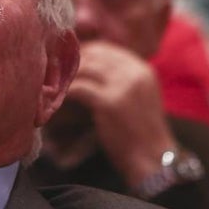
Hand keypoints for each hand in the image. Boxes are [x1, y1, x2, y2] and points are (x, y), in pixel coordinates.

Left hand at [64, 40, 178, 190]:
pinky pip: (80, 88)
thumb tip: (92, 69)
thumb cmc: (143, 133)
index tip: (70, 59)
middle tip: (57, 68)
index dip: (87, 52)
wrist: (154, 159)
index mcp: (143, 70)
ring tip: (54, 81)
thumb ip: (123, 81)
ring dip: (68, 74)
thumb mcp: (140, 98)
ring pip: (86, 68)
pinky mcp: (109, 102)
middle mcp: (135, 73)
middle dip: (75, 60)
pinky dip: (66, 91)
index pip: (108, 49)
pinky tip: (57, 97)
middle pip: (96, 55)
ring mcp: (123, 86)